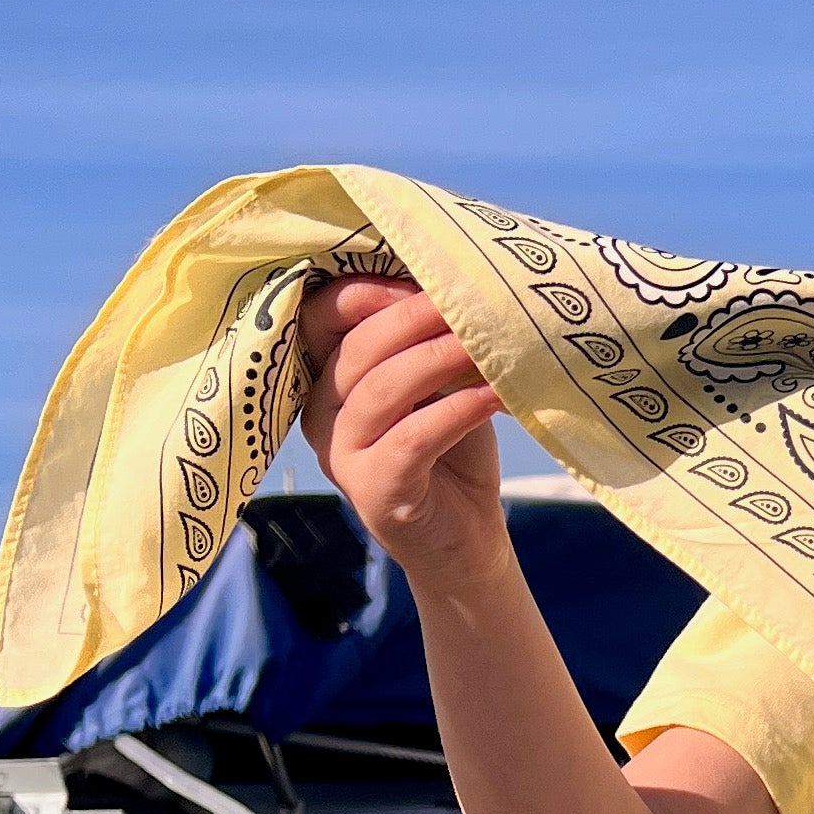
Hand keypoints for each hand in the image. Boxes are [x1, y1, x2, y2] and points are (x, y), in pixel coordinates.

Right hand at [297, 275, 512, 593]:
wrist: (467, 539)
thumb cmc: (452, 448)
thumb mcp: (437, 382)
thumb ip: (426, 339)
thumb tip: (452, 277)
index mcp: (326, 379)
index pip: (323, 318)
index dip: (368, 291)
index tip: (425, 275)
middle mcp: (321, 415)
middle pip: (356, 349)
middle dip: (414, 317)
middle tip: (468, 299)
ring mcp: (342, 456)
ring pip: (381, 390)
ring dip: (439, 358)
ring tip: (486, 342)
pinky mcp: (375, 492)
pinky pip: (411, 439)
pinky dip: (455, 411)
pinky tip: (493, 396)